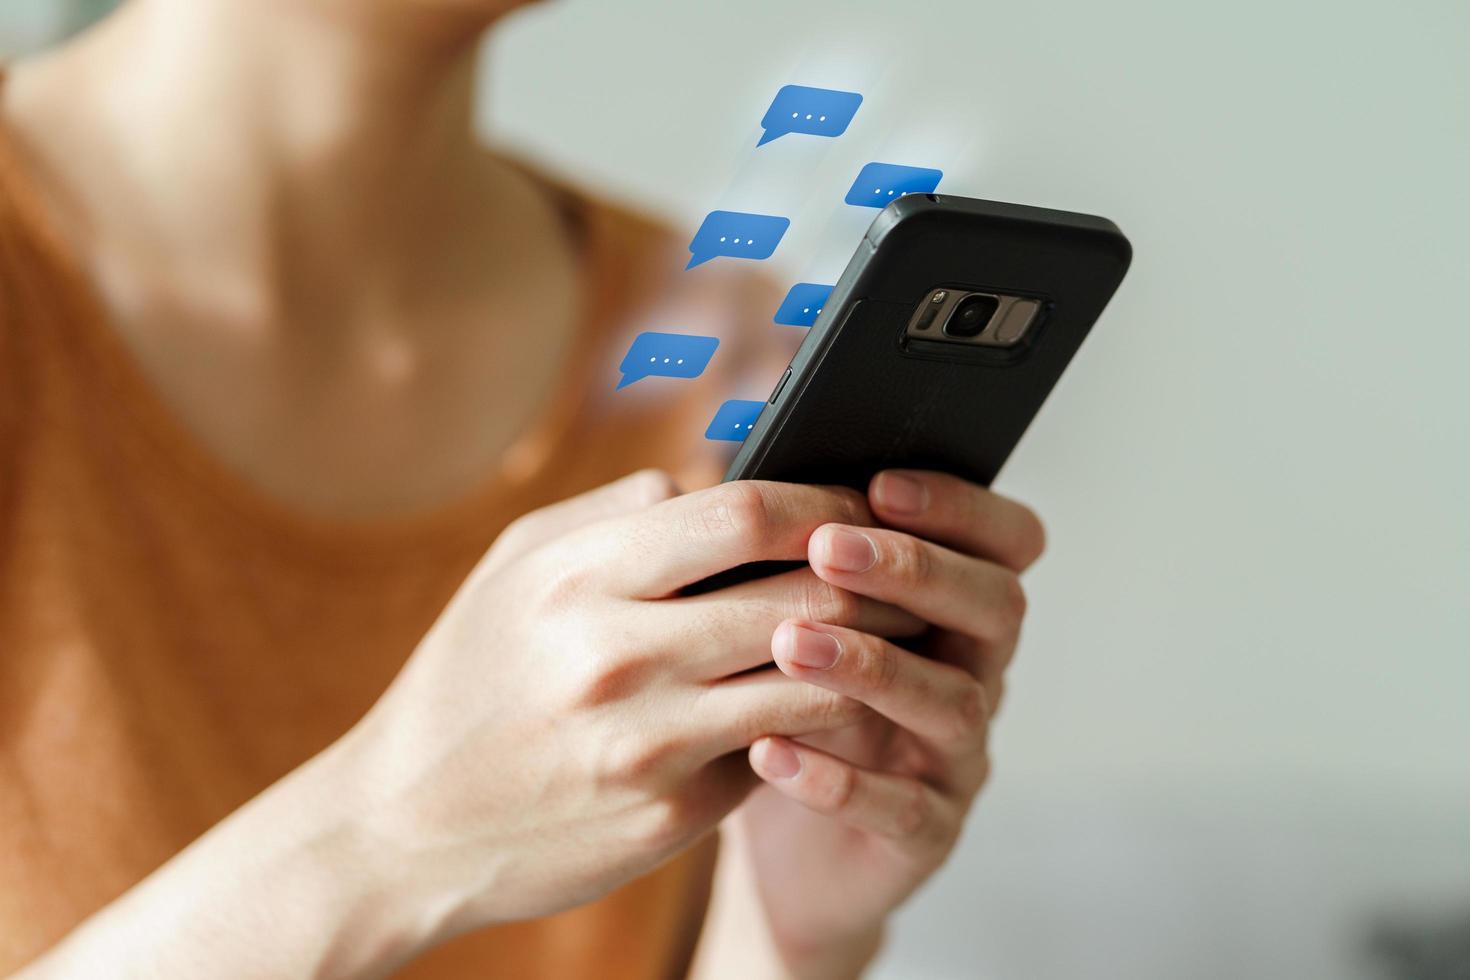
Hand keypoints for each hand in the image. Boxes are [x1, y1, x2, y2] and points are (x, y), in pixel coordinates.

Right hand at [346, 471, 928, 944]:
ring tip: (897, 632)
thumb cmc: (468, 677)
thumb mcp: (514, 568)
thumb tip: (721, 474)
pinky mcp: (670, 815)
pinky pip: (776, 753)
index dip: (820, 500)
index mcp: (579, 578)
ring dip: (868, 654)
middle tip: (906, 564)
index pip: (743, 513)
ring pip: (809, 681)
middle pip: (796, 594)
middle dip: (871, 576)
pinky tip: (841, 703)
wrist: (404, 827)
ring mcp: (649, 745)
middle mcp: (617, 658)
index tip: (855, 500)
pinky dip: (818, 724)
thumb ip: (618, 510)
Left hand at [697, 470, 1044, 978]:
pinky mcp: (926, 835)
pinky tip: (768, 751)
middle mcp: (975, 675)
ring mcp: (956, 758)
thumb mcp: (792, 620)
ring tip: (790, 644)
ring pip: (951, 703)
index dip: (961, 507)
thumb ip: (791, 562)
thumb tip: (739, 482)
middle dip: (915, 569)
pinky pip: (900, 808)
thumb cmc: (787, 702)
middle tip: (830, 548)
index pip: (1006, 542)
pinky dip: (836, 779)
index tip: (882, 483)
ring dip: (872, 665)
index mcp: (956, 609)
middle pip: (994, 608)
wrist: (784, 849)